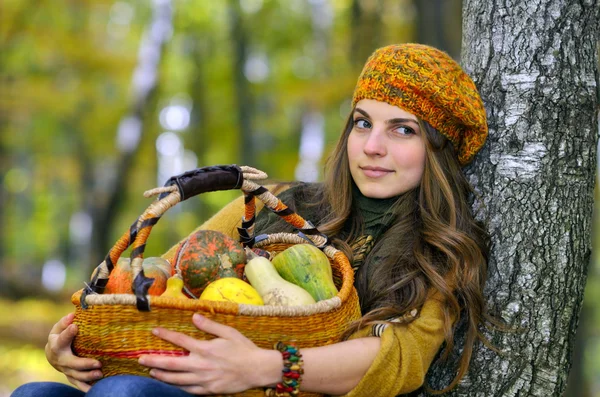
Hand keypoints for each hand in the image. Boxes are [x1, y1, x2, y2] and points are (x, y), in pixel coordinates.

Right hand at [45, 312, 102, 391]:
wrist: (52, 353)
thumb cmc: (59, 336)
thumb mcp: (59, 327)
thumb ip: (65, 322)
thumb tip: (72, 315)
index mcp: (57, 344)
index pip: (62, 338)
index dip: (68, 333)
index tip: (75, 326)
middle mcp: (60, 359)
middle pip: (71, 363)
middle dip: (84, 364)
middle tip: (98, 363)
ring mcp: (66, 369)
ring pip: (75, 375)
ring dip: (88, 376)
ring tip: (100, 374)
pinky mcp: (71, 376)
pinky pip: (77, 383)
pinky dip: (85, 387)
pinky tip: (94, 389)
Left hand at [139, 314, 281, 394]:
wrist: (257, 370)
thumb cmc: (244, 349)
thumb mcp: (228, 332)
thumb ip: (209, 325)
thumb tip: (194, 316)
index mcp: (205, 349)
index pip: (180, 340)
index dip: (166, 335)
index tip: (154, 331)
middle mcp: (201, 365)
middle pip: (172, 363)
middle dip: (154, 360)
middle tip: (141, 359)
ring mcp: (204, 380)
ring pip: (177, 379)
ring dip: (162, 375)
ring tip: (151, 371)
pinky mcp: (209, 390)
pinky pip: (189, 389)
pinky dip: (177, 386)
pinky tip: (172, 383)